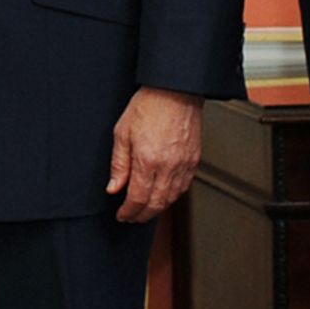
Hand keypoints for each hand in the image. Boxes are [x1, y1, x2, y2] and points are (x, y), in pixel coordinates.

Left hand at [107, 86, 202, 222]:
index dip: (129, 211)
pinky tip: (164, 195)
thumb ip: (118, 165)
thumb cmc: (149, 106)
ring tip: (146, 209)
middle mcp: (169, 166)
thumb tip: (114, 188)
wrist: (175, 90)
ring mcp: (184, 164)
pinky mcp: (195, 159)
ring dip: (158, 208)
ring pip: (172, 198)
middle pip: (156, 204)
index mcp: (148, 160)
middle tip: (132, 217)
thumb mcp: (122, 134)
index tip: (122, 215)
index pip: (138, 199)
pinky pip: (184, 186)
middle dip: (142, 215)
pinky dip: (173, 196)